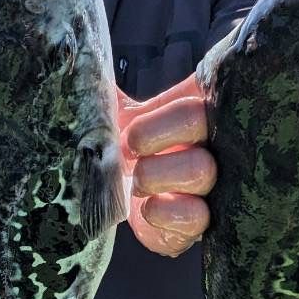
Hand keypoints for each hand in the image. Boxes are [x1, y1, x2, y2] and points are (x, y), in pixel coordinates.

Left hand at [117, 75, 214, 258]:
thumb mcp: (121, 119)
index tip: (129, 125)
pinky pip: (196, 217)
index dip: (162, 105)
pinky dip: (163, 212)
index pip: (197, 83)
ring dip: (155, 174)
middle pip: (195, 119)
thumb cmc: (128, 155)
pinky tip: (147, 207)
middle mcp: (209, 141)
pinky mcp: (200, 223)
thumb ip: (112, 99)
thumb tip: (88, 75)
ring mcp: (211, 184)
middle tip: (128, 148)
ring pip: (200, 169)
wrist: (126, 205)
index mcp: (191, 108)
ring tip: (136, 182)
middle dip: (150, 133)